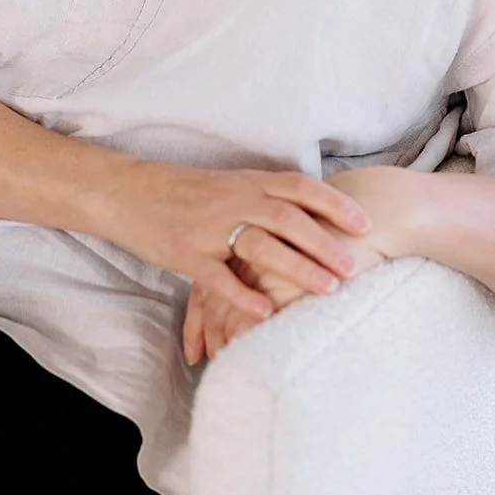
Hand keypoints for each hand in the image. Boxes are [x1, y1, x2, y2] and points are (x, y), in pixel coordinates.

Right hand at [182, 184, 400, 365]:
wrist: (128, 193)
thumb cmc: (186, 192)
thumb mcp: (230, 185)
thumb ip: (266, 197)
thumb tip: (313, 213)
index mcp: (247, 182)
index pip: (299, 187)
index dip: (334, 203)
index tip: (365, 223)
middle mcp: (233, 201)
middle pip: (288, 218)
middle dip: (325, 243)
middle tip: (355, 267)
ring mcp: (209, 228)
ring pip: (260, 246)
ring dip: (297, 267)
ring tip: (328, 289)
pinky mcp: (186, 254)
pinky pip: (218, 277)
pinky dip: (244, 295)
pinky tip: (267, 312)